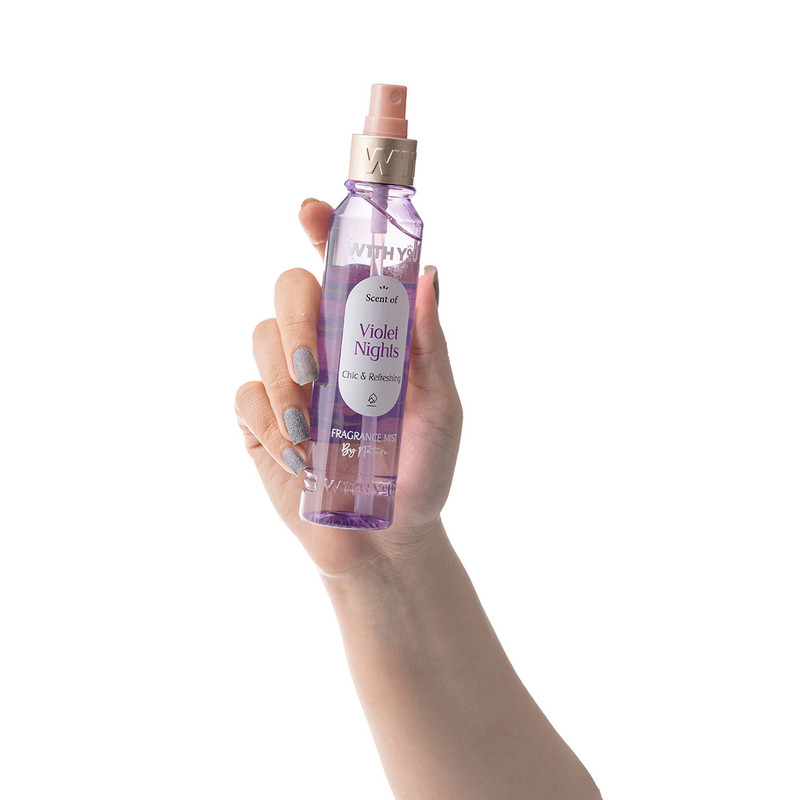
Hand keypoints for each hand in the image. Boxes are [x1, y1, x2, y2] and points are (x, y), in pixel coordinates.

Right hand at [235, 199, 461, 576]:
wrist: (386, 539)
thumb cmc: (422, 470)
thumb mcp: (441, 408)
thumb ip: (429, 346)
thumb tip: (431, 275)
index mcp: (370, 335)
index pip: (341, 266)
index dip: (324, 229)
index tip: (311, 209)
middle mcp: (326, 346)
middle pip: (289, 289)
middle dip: (297, 320)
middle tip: (315, 366)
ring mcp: (290, 381)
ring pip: (261, 337)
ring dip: (283, 381)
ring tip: (312, 429)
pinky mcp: (260, 420)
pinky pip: (246, 397)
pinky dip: (272, 425)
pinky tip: (300, 458)